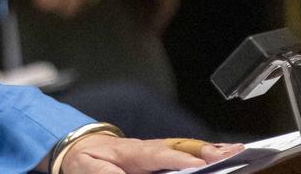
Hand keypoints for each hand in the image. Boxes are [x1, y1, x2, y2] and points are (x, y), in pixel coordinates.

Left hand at [55, 133, 242, 173]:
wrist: (81, 148)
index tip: (196, 163)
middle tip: (227, 153)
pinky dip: (205, 154)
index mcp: (129, 152)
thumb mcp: (90, 169)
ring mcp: (157, 152)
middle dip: (202, 150)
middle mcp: (147, 149)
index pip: (154, 155)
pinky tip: (225, 155)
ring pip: (185, 149)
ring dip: (211, 151)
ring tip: (236, 152)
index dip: (176, 159)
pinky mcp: (162, 158)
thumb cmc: (87, 161)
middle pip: (177, 148)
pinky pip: (185, 155)